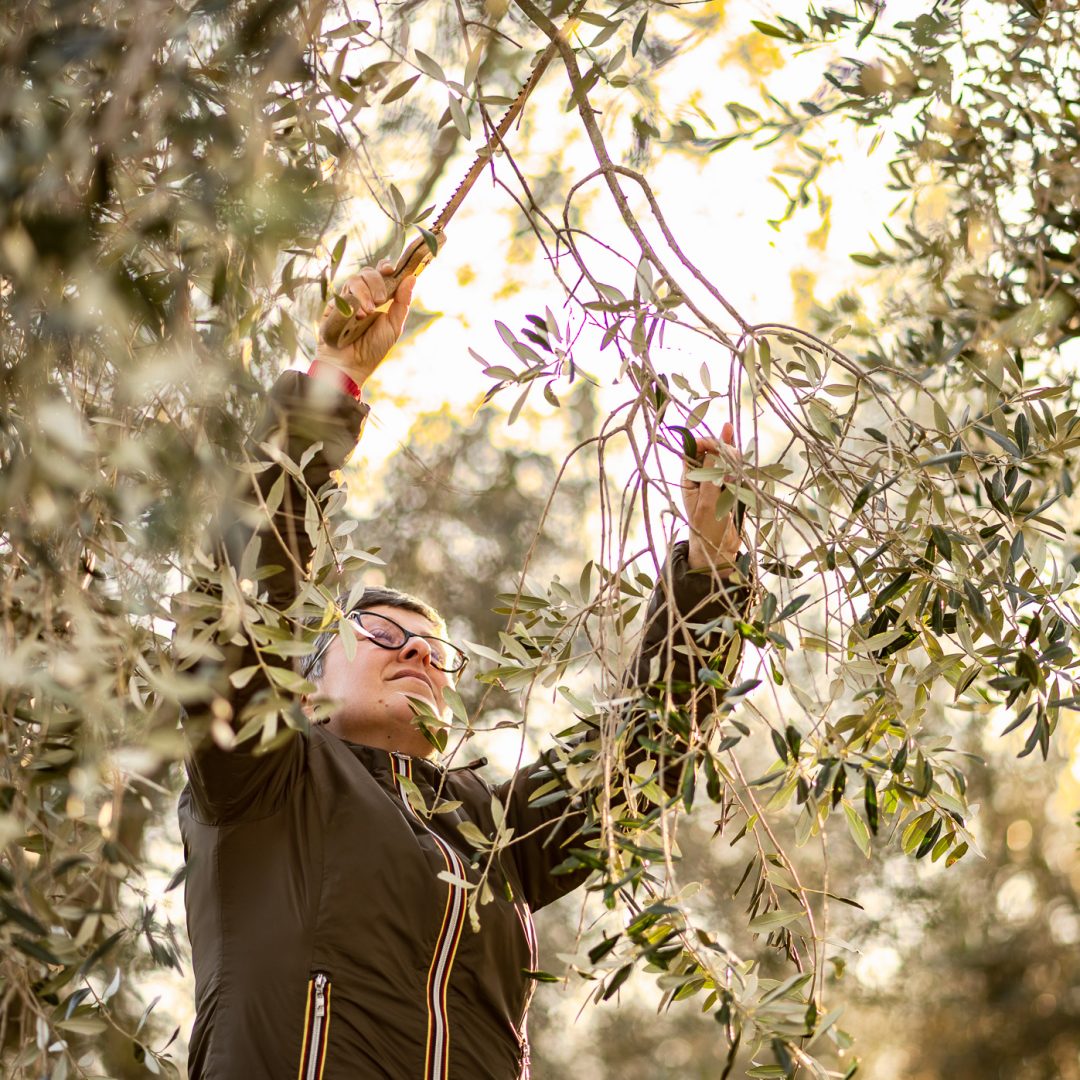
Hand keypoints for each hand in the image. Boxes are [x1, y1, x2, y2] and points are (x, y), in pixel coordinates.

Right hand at [316, 261, 414, 390]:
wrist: (351, 366)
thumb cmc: (373, 349)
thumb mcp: (394, 326)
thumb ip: (402, 302)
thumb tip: (412, 278)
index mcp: (377, 298)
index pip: (380, 273)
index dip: (384, 267)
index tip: (390, 269)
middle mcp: (361, 296)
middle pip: (367, 272)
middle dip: (375, 282)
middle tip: (380, 300)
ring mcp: (346, 300)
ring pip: (353, 280)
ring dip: (363, 293)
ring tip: (367, 313)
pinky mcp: (332, 307)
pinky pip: (340, 295)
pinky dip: (351, 303)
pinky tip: (356, 317)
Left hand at [682, 422, 742, 574]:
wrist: (719, 547)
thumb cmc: (707, 528)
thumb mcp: (707, 504)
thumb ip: (711, 478)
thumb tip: (715, 453)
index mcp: (690, 479)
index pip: (692, 451)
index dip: (703, 443)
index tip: (716, 444)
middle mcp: (702, 476)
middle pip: (711, 450)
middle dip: (721, 447)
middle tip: (732, 455)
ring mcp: (717, 480)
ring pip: (725, 457)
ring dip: (732, 454)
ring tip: (738, 460)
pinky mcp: (730, 485)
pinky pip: (735, 468)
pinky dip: (739, 460)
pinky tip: (739, 449)